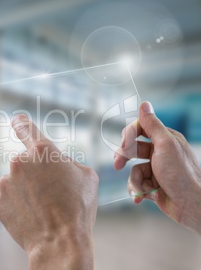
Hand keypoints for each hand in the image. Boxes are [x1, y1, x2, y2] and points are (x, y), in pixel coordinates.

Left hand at [0, 114, 97, 269]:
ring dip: (27, 190)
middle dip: (36, 174)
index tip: (17, 120)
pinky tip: (32, 216)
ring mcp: (6, 183)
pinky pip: (10, 199)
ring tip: (44, 208)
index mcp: (41, 150)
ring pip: (17, 182)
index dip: (21, 123)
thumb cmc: (78, 207)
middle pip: (26, 163)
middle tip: (51, 193)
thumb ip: (67, 162)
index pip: (26, 127)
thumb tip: (57, 163)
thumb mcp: (86, 176)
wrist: (61, 241)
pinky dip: (19, 205)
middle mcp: (19, 162)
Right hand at [114, 101, 200, 234]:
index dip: (128, 135)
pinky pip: (136, 183)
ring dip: (134, 180)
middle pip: (132, 148)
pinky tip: (142, 197)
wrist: (191, 205)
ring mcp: (156, 169)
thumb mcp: (165, 145)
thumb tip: (144, 104)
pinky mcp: (153, 185)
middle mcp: (161, 152)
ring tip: (141, 189)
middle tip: (117, 164)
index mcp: (165, 139)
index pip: (140, 128)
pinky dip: (137, 190)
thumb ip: (152, 125)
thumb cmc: (181, 174)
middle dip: (123, 157)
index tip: (123, 145)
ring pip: (133, 169)